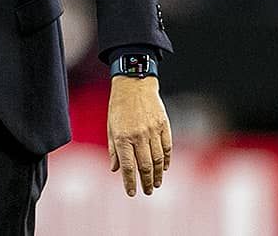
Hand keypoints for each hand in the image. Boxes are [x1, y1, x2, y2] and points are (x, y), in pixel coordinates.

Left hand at [107, 75, 170, 196]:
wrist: (134, 85)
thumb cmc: (119, 107)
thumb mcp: (110, 127)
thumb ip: (114, 150)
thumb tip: (114, 170)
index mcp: (123, 137)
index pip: (127, 166)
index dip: (130, 182)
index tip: (132, 193)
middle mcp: (139, 136)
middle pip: (145, 166)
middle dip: (146, 182)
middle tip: (147, 192)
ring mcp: (153, 131)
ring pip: (158, 159)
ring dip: (157, 174)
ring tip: (156, 184)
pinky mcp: (163, 126)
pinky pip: (167, 147)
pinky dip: (166, 160)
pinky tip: (164, 168)